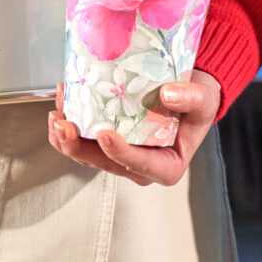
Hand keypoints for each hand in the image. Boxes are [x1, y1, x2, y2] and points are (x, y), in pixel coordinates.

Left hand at [47, 71, 221, 186]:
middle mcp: (139, 167)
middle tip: (64, 124)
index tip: (105, 135)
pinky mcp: (106, 145)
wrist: (188, 95)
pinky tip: (62, 106)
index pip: (140, 165)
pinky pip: (82, 141)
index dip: (120, 153)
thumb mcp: (205, 100)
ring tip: (56, 113)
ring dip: (67, 137)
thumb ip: (191, 98)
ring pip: (87, 155)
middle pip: (104, 163)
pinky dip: (69, 125)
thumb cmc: (198, 104)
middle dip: (78, 146)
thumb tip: (168, 95)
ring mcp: (120, 157)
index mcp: (166, 166)